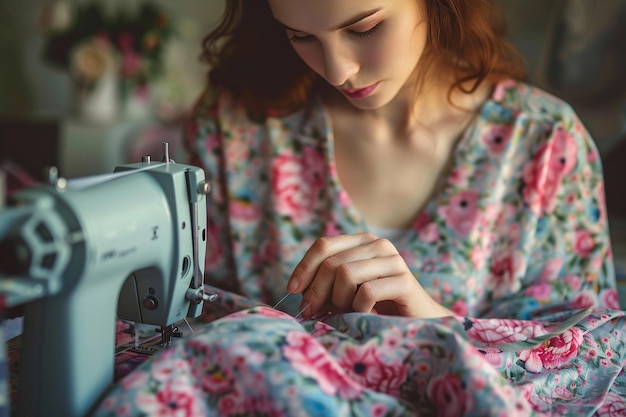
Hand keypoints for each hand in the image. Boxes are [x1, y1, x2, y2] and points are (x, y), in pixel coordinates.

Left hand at [287, 233, 452, 318]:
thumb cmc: (376, 307)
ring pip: (346, 274)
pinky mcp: (404, 280)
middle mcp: (378, 244)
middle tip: (315, 312)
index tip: (293, 290)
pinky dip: (359, 310)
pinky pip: (366, 292)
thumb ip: (325, 283)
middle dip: (317, 291)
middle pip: (331, 263)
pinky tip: (367, 316)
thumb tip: (298, 290)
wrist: (417, 322)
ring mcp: (393, 260)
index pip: (323, 245)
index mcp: (362, 241)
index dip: (304, 268)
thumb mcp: (345, 290)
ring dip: (339, 301)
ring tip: (347, 312)